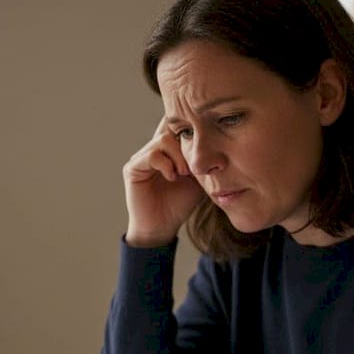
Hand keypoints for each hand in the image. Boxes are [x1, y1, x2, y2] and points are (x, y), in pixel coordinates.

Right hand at [122, 117, 204, 247]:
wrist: (162, 227)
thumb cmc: (180, 204)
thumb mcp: (199, 178)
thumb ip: (204, 159)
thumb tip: (220, 142)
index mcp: (168, 150)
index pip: (177, 125)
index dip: (191, 125)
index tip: (205, 131)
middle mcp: (153, 149)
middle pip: (172, 127)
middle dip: (188, 143)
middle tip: (194, 166)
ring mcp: (141, 157)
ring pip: (163, 139)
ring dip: (178, 156)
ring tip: (184, 173)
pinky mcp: (133, 168)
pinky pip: (151, 154)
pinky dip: (165, 164)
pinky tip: (172, 177)